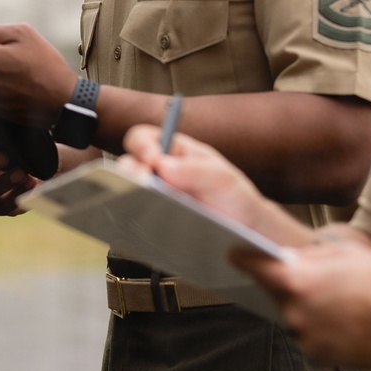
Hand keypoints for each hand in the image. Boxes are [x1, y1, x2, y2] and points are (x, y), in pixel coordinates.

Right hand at [0, 138, 36, 216]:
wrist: (33, 165)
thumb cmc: (14, 146)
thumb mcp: (9, 137)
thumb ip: (4, 132)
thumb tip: (11, 121)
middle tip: (4, 157)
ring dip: (3, 183)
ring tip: (22, 173)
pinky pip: (5, 207)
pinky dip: (19, 195)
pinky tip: (32, 184)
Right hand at [121, 124, 311, 247]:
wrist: (245, 231)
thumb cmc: (235, 196)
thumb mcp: (223, 177)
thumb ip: (196, 170)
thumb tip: (163, 165)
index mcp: (173, 152)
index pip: (144, 138)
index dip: (141, 145)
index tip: (150, 158)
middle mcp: (158, 173)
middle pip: (128, 164)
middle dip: (129, 171)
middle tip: (141, 183)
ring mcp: (153, 198)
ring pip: (125, 192)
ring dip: (128, 195)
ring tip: (143, 202)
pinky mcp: (151, 221)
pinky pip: (134, 218)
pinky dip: (132, 219)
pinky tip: (142, 222)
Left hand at [235, 234, 370, 367]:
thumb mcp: (346, 253)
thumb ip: (311, 256)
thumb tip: (290, 256)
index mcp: (298, 281)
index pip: (256, 268)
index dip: (244, 259)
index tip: (234, 254)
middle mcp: (294, 311)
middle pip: (277, 294)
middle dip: (290, 286)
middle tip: (315, 280)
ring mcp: (305, 337)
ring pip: (295, 317)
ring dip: (307, 310)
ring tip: (338, 303)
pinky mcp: (319, 356)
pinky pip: (310, 338)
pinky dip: (319, 330)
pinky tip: (343, 322)